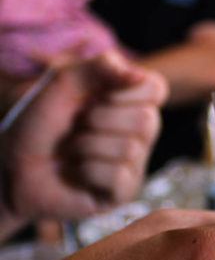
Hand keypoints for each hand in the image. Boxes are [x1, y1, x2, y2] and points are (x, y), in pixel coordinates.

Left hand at [1, 52, 166, 223]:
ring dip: (87, 146)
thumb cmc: (40, 122)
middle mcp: (138, 133)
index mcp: (130, 101)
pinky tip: (77, 172)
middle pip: (147, 120)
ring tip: (72, 151)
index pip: (156, 88)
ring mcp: (133, 164)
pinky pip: (118, 176)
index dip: (129, 90)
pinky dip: (87, 171)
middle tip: (78, 126)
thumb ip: (100, 67)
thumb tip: (137, 75)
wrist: (13, 163)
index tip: (99, 96)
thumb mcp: (64, 82)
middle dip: (101, 119)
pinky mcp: (122, 192)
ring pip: (130, 149)